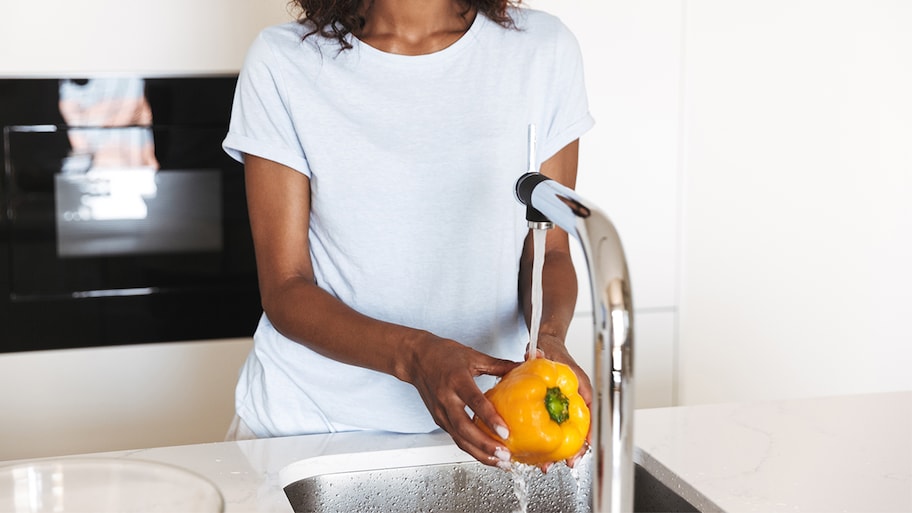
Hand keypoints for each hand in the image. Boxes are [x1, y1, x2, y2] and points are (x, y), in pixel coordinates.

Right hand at [404, 334, 519, 468]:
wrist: (416, 359)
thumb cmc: (443, 355)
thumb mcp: (472, 356)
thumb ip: (498, 365)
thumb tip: (522, 367)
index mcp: (457, 380)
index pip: (474, 402)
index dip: (490, 418)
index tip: (505, 431)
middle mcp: (446, 399)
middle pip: (464, 428)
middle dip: (485, 445)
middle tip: (505, 454)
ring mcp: (441, 412)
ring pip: (459, 439)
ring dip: (479, 453)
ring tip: (500, 462)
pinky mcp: (439, 420)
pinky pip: (456, 438)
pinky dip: (472, 449)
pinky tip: (487, 455)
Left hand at [526, 333, 592, 471]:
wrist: (546, 347)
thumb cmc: (551, 350)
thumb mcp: (544, 351)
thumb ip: (539, 354)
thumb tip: (535, 353)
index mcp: (580, 387)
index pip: (590, 411)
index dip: (589, 431)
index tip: (586, 445)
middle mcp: (576, 400)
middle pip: (582, 430)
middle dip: (576, 449)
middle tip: (569, 462)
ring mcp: (566, 408)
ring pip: (568, 435)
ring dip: (560, 451)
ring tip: (548, 464)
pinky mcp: (554, 413)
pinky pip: (555, 432)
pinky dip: (548, 445)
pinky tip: (538, 456)